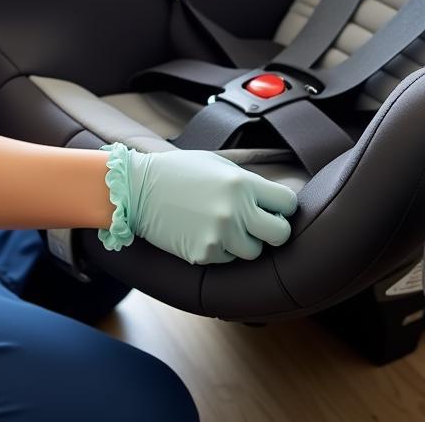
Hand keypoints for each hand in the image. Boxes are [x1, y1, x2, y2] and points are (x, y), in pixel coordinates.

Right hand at [100, 143, 296, 265]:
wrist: (137, 189)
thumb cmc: (179, 172)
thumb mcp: (217, 165)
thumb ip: (248, 182)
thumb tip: (275, 201)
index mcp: (242, 183)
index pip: (287, 203)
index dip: (281, 207)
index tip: (273, 208)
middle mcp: (236, 210)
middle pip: (280, 234)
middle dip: (272, 229)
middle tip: (257, 224)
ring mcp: (220, 235)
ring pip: (254, 252)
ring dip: (244, 242)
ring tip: (223, 226)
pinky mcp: (205, 254)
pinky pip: (227, 259)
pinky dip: (220, 249)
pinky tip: (202, 232)